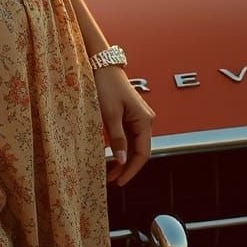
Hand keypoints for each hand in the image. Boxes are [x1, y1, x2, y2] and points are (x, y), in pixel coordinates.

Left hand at [93, 65, 155, 186]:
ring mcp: (137, 117)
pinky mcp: (128, 114)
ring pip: (132, 144)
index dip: (132, 170)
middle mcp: (145, 120)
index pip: (143, 153)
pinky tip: (109, 155)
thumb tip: (121, 161)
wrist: (101, 65)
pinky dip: (119, 147)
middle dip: (126, 166)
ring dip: (122, 158)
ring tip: (109, 172)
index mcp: (144, 120)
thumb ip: (117, 138)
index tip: (120, 182)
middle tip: (111, 180)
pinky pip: (126, 136)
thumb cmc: (106, 86)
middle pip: (138, 151)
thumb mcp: (109, 114)